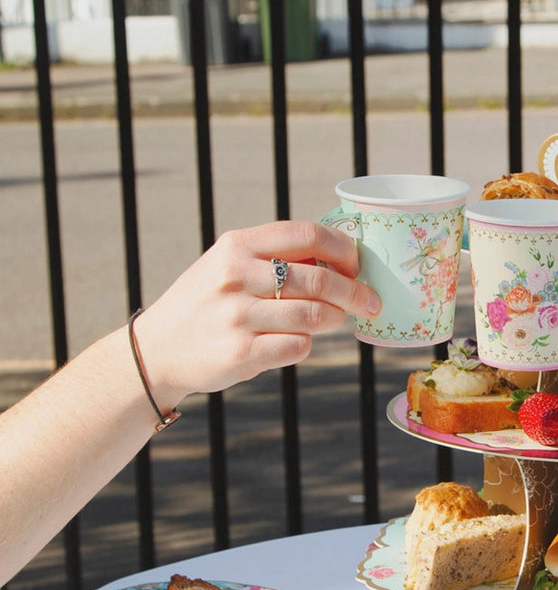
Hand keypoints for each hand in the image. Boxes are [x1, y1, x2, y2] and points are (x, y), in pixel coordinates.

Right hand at [131, 220, 380, 406]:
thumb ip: (274, 255)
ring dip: (335, 319)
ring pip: (315, 316)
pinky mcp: (241, 354)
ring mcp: (237, 317)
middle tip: (370, 302)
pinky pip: (299, 346)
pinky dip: (307, 344)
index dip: (344, 250)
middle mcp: (235, 277)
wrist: (156, 350)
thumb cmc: (206, 302)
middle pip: (320, 280)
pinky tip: (296, 340)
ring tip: (333, 319)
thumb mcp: (228, 264)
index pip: (307, 235)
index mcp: (237, 245)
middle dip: (355, 292)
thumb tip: (339, 257)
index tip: (358, 265)